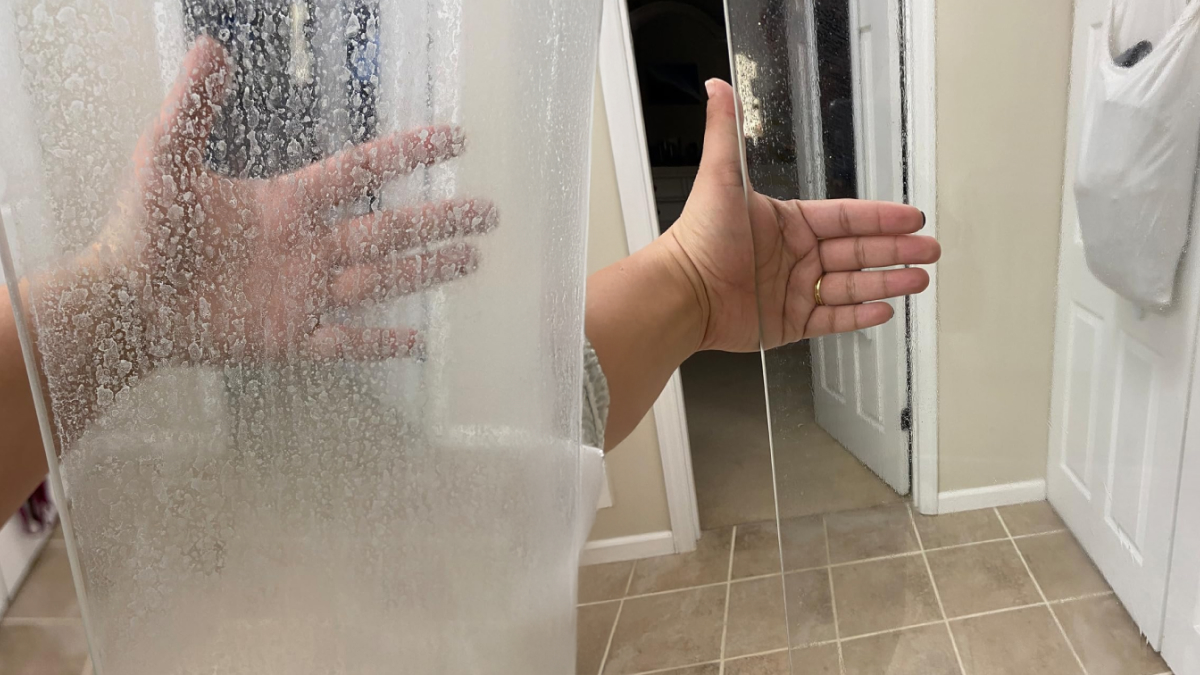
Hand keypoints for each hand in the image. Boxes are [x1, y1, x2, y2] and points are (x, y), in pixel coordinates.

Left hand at [93, 37, 493, 365]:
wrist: (125, 302)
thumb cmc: (142, 230)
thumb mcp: (165, 158)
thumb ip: (194, 107)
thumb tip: (212, 46)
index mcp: (289, 203)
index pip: (361, 172)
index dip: (407, 155)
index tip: (453, 140)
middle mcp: (309, 247)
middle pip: (390, 229)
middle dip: (439, 219)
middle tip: (487, 211)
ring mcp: (305, 293)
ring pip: (382, 280)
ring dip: (427, 269)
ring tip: (472, 259)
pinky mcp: (291, 337)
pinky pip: (345, 341)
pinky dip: (379, 341)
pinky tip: (418, 338)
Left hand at [660, 79, 939, 352]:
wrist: (682, 292)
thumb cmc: (697, 237)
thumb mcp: (720, 178)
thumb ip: (725, 132)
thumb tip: (719, 86)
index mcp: (788, 223)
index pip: (845, 216)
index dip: (880, 217)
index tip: (911, 217)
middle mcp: (795, 256)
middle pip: (857, 251)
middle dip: (896, 251)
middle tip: (929, 250)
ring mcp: (794, 291)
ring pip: (851, 285)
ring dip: (887, 282)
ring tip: (919, 280)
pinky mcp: (789, 323)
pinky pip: (832, 318)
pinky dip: (859, 316)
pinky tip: (884, 308)